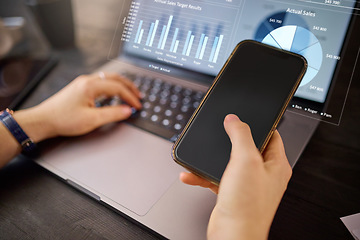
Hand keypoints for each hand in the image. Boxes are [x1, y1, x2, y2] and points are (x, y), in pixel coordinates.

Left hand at [19, 72, 141, 141]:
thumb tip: (127, 110)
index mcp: (91, 86)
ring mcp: (83, 83)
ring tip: (129, 93)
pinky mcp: (80, 88)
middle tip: (139, 96)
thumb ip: (112, 114)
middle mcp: (87, 80)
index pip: (118, 87)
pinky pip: (101, 82)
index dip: (130, 97)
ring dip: (121, 85)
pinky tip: (113, 95)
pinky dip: (112, 87)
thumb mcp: (92, 120)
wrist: (43, 120)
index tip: (138, 105)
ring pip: (108, 78)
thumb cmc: (63, 120)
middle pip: (115, 78)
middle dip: (129, 87)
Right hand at [180, 114, 291, 239]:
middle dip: (230, 141)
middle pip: (248, 148)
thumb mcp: (245, 160)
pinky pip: (217, 178)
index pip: (272, 135)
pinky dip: (204, 176)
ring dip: (213, 159)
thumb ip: (240, 135)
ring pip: (230, 163)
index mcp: (276, 164)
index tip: (245, 118)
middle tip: (220, 134)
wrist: (232, 235)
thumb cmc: (247, 206)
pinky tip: (192, 174)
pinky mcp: (233, 193)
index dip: (259, 124)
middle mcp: (264, 174)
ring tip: (201, 156)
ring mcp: (248, 185)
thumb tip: (235, 119)